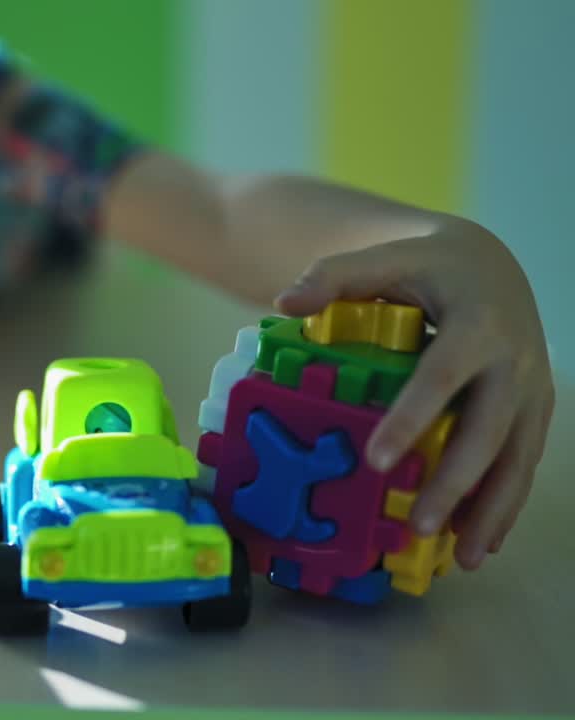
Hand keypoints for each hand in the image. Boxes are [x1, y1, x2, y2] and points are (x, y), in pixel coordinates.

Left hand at [272, 220, 554, 569]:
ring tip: (462, 557)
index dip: (412, 418)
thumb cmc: (425, 266)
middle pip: (488, 429)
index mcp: (476, 321)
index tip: (378, 460)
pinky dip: (505, 503)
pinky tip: (481, 541)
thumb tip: (285, 301)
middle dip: (456, 482)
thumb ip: (333, 275)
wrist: (489, 263)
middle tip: (418, 525)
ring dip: (491, 509)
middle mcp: (515, 358)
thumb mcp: (383, 258)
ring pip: (517, 456)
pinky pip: (524, 460)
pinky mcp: (537, 408)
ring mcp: (533, 387)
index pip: (442, 375)